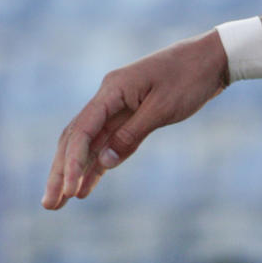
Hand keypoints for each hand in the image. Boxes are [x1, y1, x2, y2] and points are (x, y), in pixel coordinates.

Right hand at [43, 30, 228, 208]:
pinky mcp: (130, 116)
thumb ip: (131, 135)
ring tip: (58, 203)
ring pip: (87, 144)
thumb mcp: (163, 108)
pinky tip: (85, 188)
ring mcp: (117, 106)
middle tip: (49, 204)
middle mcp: (108, 97)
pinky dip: (96, 165)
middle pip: (75, 138)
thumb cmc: (189, 78)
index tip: (69, 191)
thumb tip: (102, 162)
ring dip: (73, 172)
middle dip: (60, 171)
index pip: (82, 131)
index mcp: (112, 90)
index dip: (71, 163)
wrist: (212, 58)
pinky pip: (106, 143)